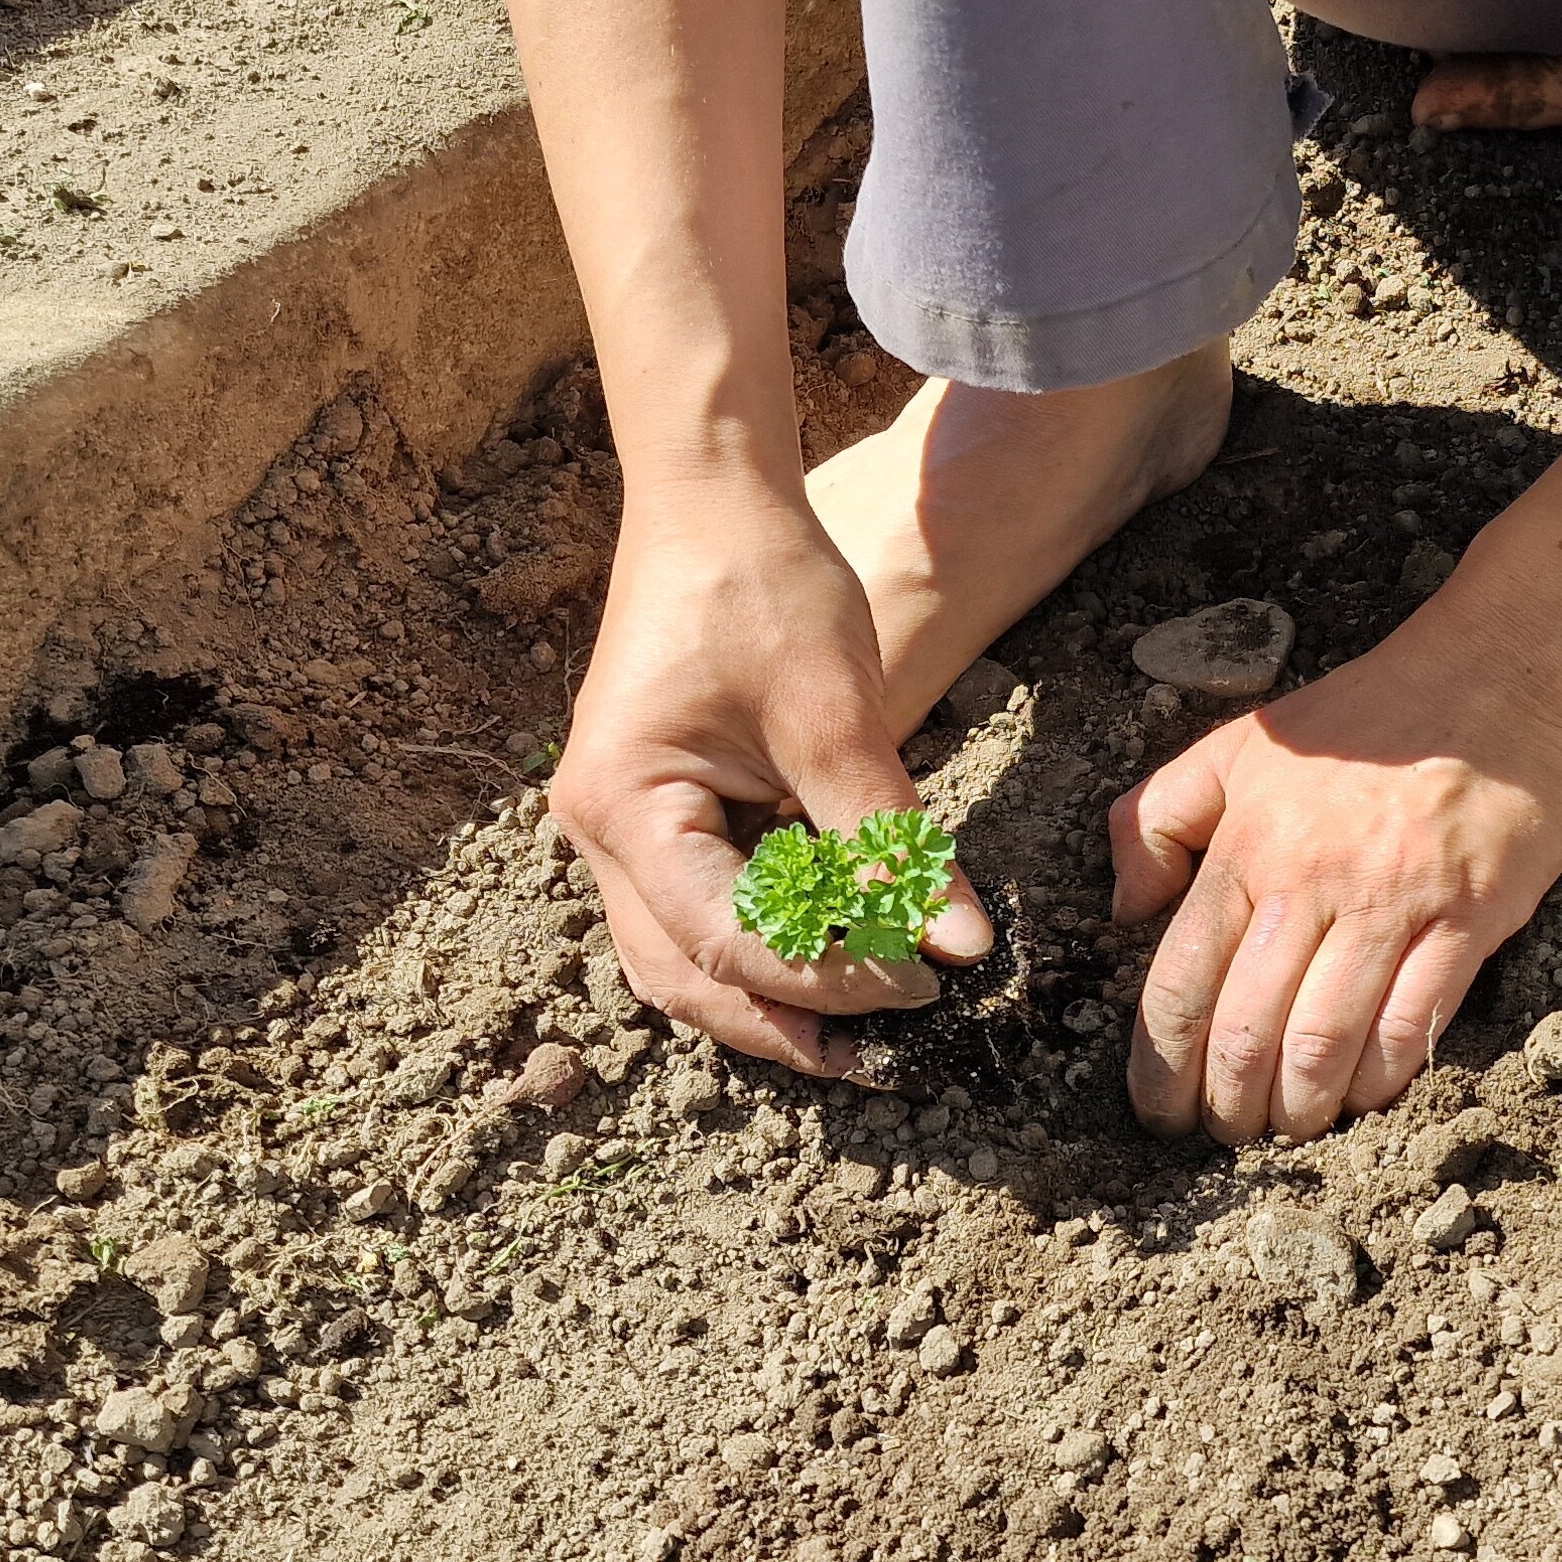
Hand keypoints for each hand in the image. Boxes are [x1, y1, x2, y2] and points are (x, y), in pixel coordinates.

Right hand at [548, 491, 992, 1073]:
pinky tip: (842, 962)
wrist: (715, 505)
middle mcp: (601, 833)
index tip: (925, 986)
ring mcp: (623, 831)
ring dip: (776, 1000)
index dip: (826, 976)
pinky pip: (705, 914)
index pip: (722, 937)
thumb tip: (960, 945)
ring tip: (872, 1033)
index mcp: (625, 805)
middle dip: (787, 1023)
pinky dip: (772, 949)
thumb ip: (892, 836)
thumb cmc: (764, 587)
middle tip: (891, 1056)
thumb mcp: (836, 713)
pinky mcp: (660, 821)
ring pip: (688, 960)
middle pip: (686, 976)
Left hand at [1109, 643, 1561, 1141]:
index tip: (1158, 1111)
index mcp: (1246, 846)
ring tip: (1289, 1130)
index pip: (1180, 984)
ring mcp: (1393, 904)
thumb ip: (1157, 818)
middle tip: (1224, 1138)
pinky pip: (1411, 1027)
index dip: (1160, 1068)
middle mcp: (1311, 881)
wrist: (1503, 679)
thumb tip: (1127, 911)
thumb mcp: (1239, 746)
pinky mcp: (1467, 921)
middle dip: (1225, 1108)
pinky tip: (1364, 1098)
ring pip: (1323, 1045)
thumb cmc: (1367, 721)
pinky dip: (1380, 1081)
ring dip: (1298, 1110)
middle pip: (1245, 1032)